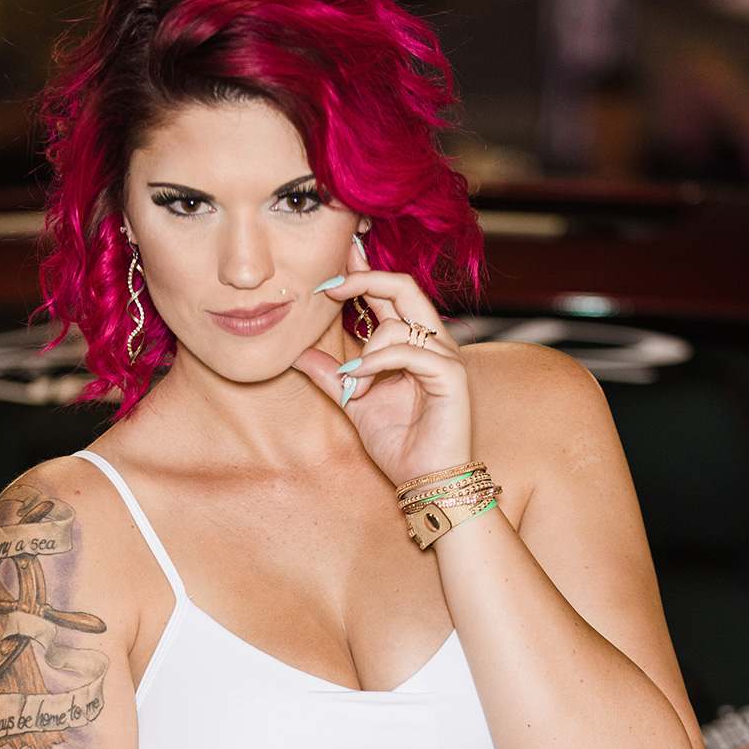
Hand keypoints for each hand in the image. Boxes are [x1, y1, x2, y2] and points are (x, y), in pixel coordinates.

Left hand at [292, 238, 471, 488]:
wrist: (425, 482)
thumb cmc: (400, 444)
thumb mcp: (355, 402)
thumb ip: (331, 376)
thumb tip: (297, 354)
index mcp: (412, 344)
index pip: (390, 294)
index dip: (362, 273)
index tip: (332, 267)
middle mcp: (432, 343)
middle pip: (403, 286)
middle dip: (363, 279)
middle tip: (328, 287)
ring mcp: (445, 357)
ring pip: (400, 321)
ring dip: (365, 348)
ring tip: (351, 382)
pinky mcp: (451, 376)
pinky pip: (409, 351)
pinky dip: (377, 362)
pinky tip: (359, 380)